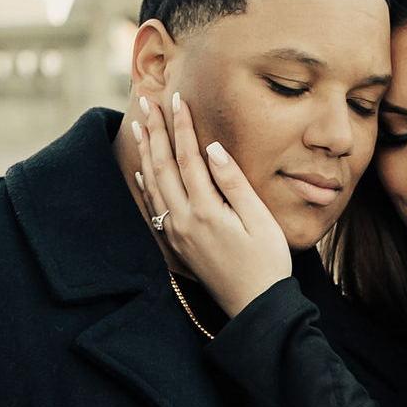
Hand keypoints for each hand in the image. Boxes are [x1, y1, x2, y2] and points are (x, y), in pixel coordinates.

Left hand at [129, 91, 293, 318]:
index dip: (181, 126)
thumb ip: (233, 182)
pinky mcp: (176, 246)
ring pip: (153, 185)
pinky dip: (146, 185)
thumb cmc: (267, 263)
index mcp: (206, 211)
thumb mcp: (259, 220)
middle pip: (162, 166)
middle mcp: (183, 221)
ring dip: (145, 152)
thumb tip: (211, 148)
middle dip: (155, 131)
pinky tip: (142, 171)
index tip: (176, 99)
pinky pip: (154, 208)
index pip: (188, 157)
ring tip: (139, 125)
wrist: (255, 308)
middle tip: (148, 101)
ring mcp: (176, 235)